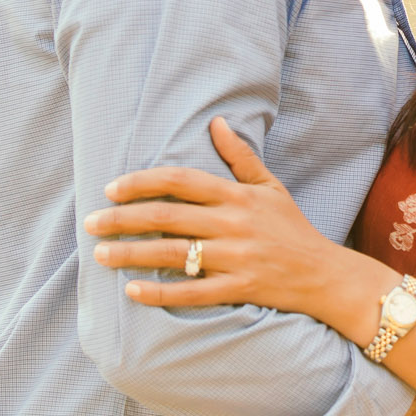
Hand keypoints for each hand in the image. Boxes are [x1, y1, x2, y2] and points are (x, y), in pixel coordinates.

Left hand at [85, 118, 387, 327]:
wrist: (325, 274)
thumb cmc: (292, 228)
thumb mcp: (270, 187)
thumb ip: (240, 157)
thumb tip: (216, 123)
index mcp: (237, 196)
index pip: (180, 182)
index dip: (142, 183)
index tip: (111, 189)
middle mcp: (233, 224)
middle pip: (167, 218)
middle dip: (123, 219)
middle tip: (90, 222)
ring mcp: (236, 258)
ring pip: (173, 255)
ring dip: (131, 255)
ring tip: (100, 254)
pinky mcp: (239, 289)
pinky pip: (192, 292)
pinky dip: (160, 293)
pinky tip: (132, 291)